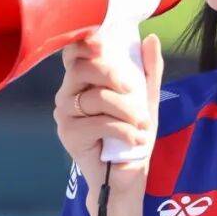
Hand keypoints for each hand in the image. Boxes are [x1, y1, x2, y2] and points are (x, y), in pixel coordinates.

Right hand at [54, 31, 163, 204]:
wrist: (126, 176)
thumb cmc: (131, 135)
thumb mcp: (146, 100)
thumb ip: (149, 70)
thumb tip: (151, 38)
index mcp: (82, 81)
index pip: (74, 54)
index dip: (84, 43)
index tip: (102, 44)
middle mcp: (67, 94)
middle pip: (83, 69)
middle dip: (113, 75)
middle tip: (135, 91)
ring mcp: (65, 114)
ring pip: (96, 98)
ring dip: (127, 110)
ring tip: (143, 124)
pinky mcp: (69, 135)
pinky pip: (99, 123)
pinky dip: (124, 130)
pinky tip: (135, 140)